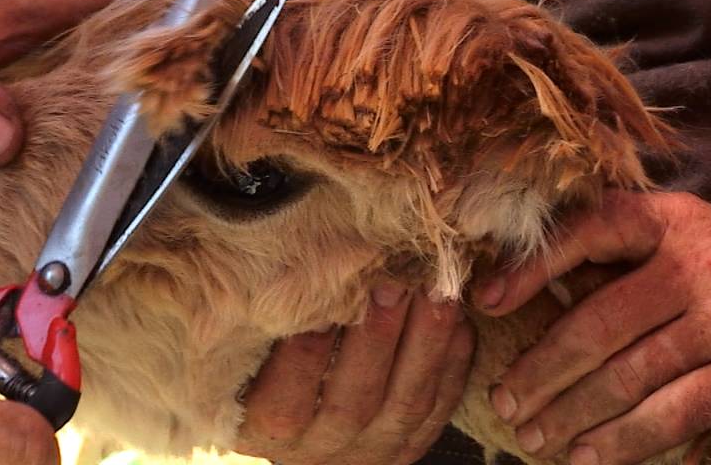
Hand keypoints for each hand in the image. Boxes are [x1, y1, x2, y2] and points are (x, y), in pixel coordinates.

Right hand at [235, 284, 474, 464]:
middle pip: (353, 401)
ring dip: (425, 343)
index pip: (285, 403)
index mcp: (267, 430)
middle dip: (377, 337)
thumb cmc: (266, 370)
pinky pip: (439, 408)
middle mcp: (319, 451)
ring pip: (405, 404)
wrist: (306, 428)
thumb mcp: (250, 356)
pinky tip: (459, 319)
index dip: (306, 354)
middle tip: (393, 280)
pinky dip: (453, 363)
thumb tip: (274, 264)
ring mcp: (371, 452)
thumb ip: (263, 323)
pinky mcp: (410, 445)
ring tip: (436, 290)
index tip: (323, 299)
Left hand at [473, 191, 710, 464]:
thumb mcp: (687, 243)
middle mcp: (701, 258)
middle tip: (504, 400)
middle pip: (600, 319)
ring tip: (534, 437)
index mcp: (671, 218)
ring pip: (630, 373)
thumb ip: (620, 260)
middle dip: (542, 368)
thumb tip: (524, 286)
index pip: (588, 230)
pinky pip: (675, 412)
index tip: (484, 302)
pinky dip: (625, 440)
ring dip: (572, 413)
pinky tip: (589, 457)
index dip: (531, 267)